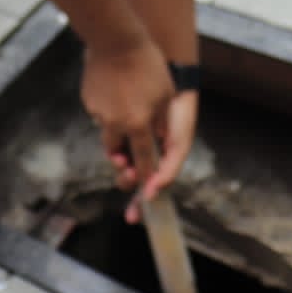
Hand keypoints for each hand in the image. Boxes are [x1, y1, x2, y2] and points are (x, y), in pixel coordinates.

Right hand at [81, 36, 175, 215]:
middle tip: (126, 162)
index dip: (146, 176)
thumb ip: (162, 122)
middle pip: (117, 153)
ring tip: (123, 115)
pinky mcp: (88, 99)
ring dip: (115, 132)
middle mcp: (116, 122)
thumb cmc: (147, 64)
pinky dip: (107, 108)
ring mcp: (98, 111)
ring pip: (107, 131)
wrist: (116, 39)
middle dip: (123, 159)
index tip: (147, 188)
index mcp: (137, 123)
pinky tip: (115, 90)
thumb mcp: (165, 94)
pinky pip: (99, 111)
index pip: (143, 160)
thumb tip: (160, 141)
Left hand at [110, 88, 197, 220]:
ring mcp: (132, 139)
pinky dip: (112, 149)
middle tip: (127, 175)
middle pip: (131, 178)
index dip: (140, 204)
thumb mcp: (179, 142)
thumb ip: (169, 169)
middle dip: (127, 181)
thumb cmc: (179, 111)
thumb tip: (152, 192)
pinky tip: (114, 150)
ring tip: (120, 161)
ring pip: (121, 162)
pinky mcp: (119, 124)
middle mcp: (146, 152)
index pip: (148, 188)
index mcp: (162, 160)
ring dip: (119, 167)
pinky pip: (112, 143)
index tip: (132, 217)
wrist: (169, 76)